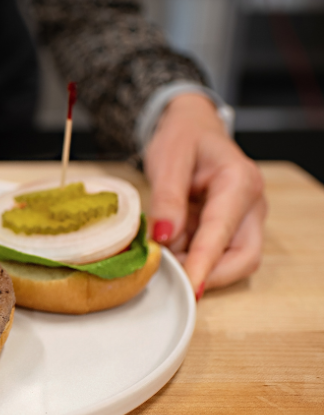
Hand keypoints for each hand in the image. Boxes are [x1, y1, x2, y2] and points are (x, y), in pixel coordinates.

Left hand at [143, 94, 265, 298]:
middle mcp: (251, 204)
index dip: (203, 263)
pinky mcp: (232, 227)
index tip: (189, 287)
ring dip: (198, 267)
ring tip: (163, 257)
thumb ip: (167, 199)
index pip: (221, 232)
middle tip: (169, 276)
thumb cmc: (182, 137)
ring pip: (233, 260)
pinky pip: (219, 253)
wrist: (191, 127)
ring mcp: (245, 218)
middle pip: (243, 257)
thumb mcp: (167, 160)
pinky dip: (193, 259)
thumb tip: (164, 237)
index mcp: (239, 181)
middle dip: (208, 274)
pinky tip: (170, 252)